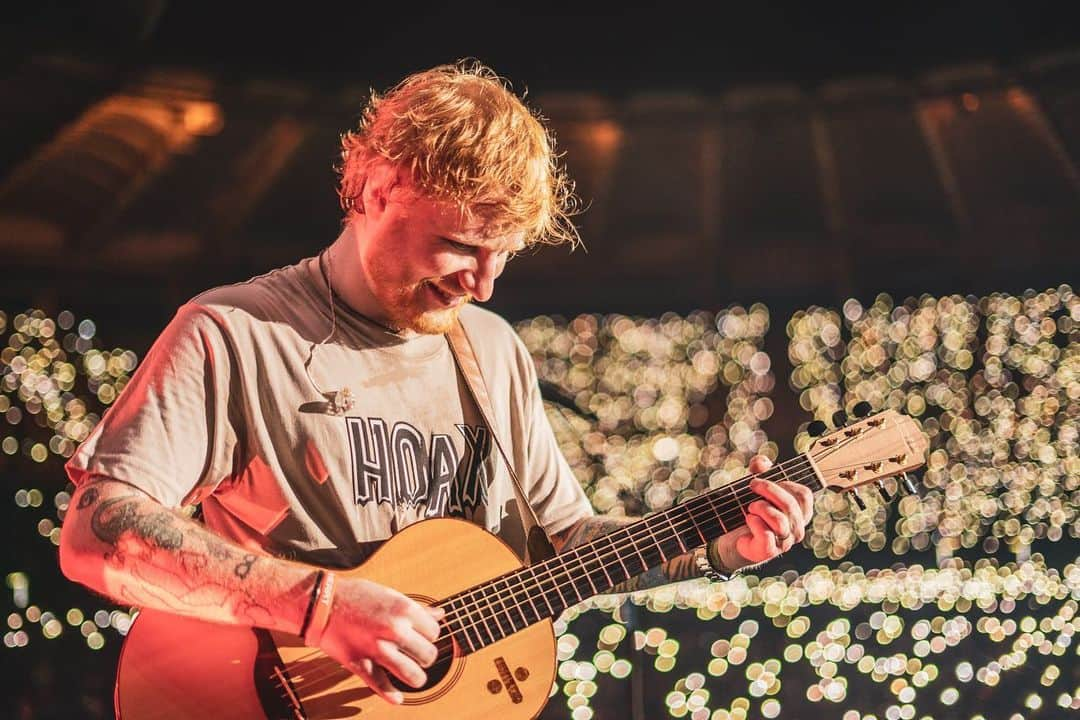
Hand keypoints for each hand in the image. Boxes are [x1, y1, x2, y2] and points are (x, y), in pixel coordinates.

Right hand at [317, 576, 444, 704]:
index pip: (434, 632)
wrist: (322, 603)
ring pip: (413, 675)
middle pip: (428, 655)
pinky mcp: (361, 663)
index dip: (429, 635)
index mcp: (404, 609)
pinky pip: (381, 686)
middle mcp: (395, 629)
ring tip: (413, 675)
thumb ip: (417, 608)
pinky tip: (397, 698)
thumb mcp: (391, 595)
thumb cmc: (356, 595)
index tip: (422, 636)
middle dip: (425, 657)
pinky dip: (391, 695)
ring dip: (416, 678)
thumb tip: (440, 615)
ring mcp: (378, 649)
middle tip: (417, 655)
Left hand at [711, 455, 813, 571]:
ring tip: (750, 508)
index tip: (765, 480)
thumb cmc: (749, 510)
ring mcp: (784, 542)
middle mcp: (796, 529)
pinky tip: (749, 520)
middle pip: (791, 504)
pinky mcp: (769, 551)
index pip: (804, 495)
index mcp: (799, 513)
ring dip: (761, 508)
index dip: (784, 483)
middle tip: (751, 485)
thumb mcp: (754, 486)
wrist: (731, 537)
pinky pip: (766, 535)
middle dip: (769, 489)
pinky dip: (754, 523)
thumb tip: (762, 462)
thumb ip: (759, 470)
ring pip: (780, 521)